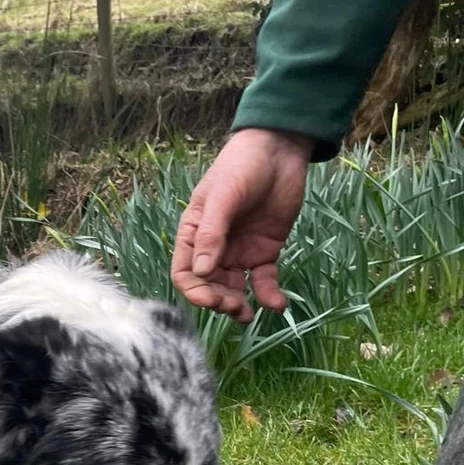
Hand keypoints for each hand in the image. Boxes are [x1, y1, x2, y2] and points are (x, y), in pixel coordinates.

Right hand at [171, 128, 313, 323]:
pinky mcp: (264, 252)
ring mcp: (239, 252)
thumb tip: (202, 272)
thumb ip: (212, 234)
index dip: (195, 291)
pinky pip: (263, 281)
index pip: (185, 273)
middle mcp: (214, 248)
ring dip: (238, 306)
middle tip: (235, 307)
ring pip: (233, 289)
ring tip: (249, 315)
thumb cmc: (242, 166)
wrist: (279, 149)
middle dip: (218, 301)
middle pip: (209, 286)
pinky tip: (277, 305)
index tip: (212, 300)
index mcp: (194, 235)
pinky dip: (269, 296)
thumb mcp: (223, 196)